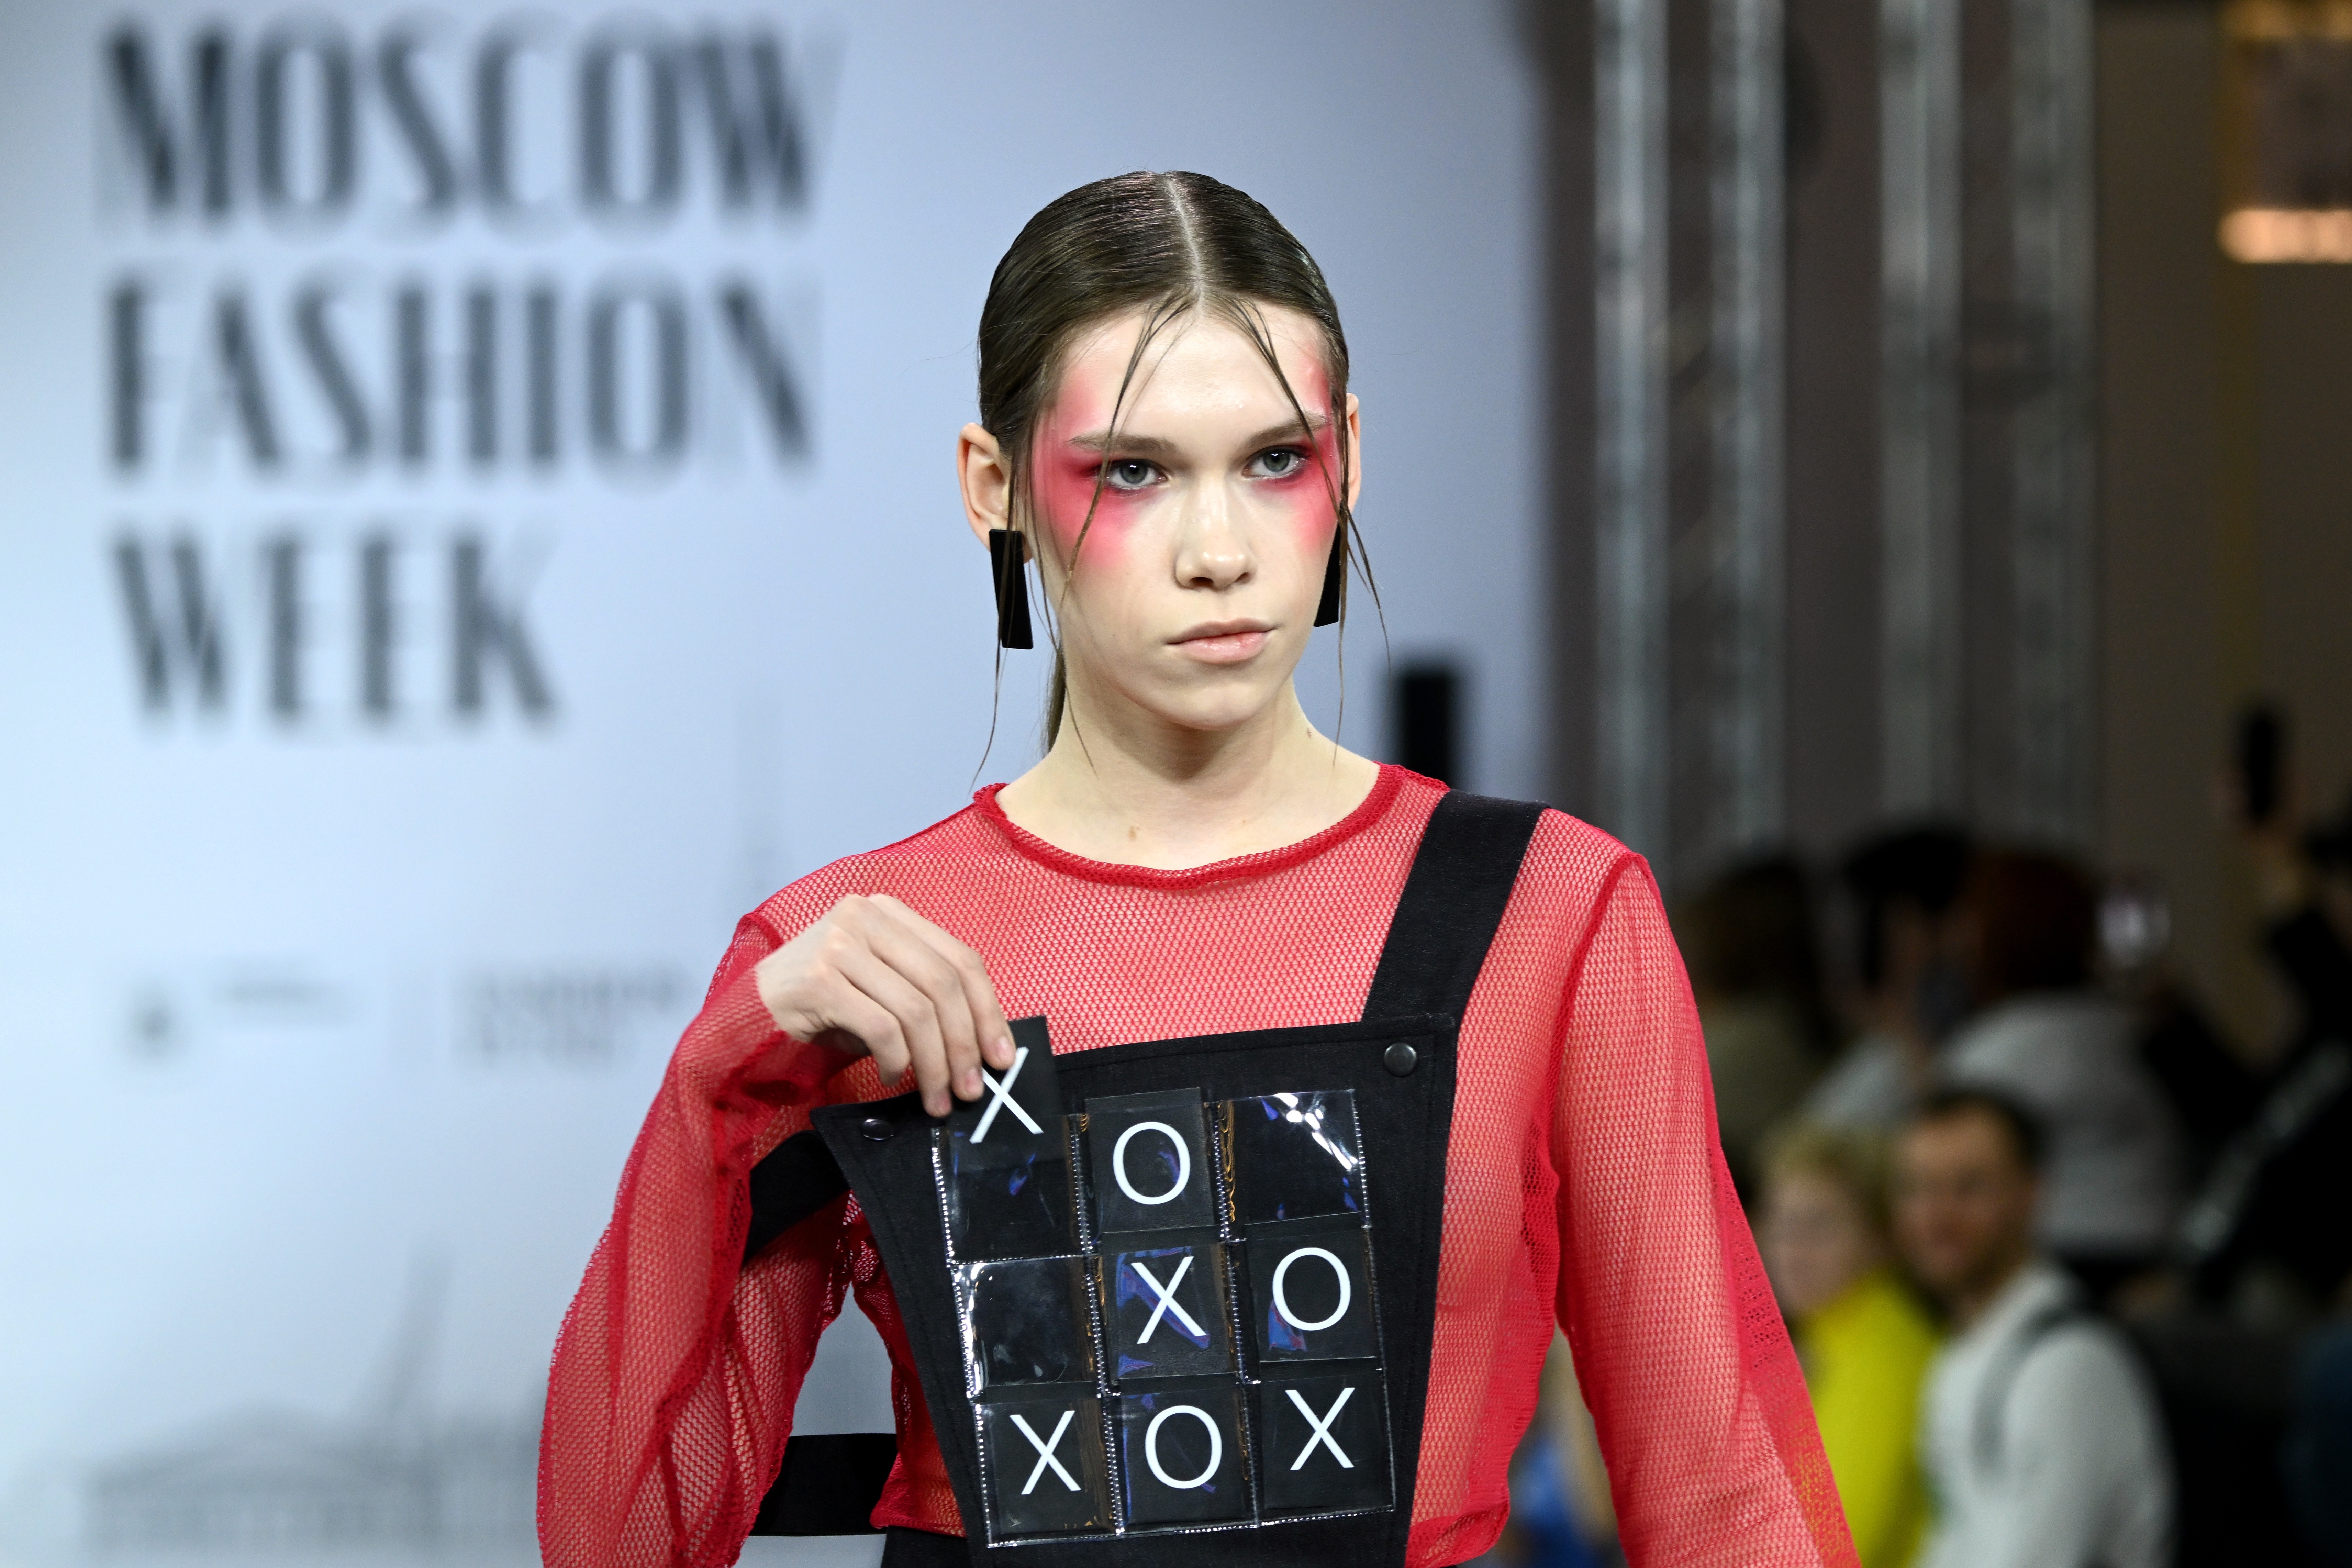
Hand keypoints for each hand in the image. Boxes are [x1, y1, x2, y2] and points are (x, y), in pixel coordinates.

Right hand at [752, 895, 1013, 1117]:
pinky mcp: (819, 980)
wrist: (749, 1016)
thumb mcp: (882, 989)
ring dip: (934, 1064)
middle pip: (943, 984)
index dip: (989, 1010)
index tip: (1002, 1056)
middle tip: (972, 1090)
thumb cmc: (826, 1008)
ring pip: (916, 1010)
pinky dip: (897, 1061)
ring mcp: (839, 944)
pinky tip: (893, 1078)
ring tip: (937, 1098)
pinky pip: (881, 1028)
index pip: (960, 958)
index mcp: (890, 912)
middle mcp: (866, 917)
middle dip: (965, 1045)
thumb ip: (927, 999)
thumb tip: (984, 1046)